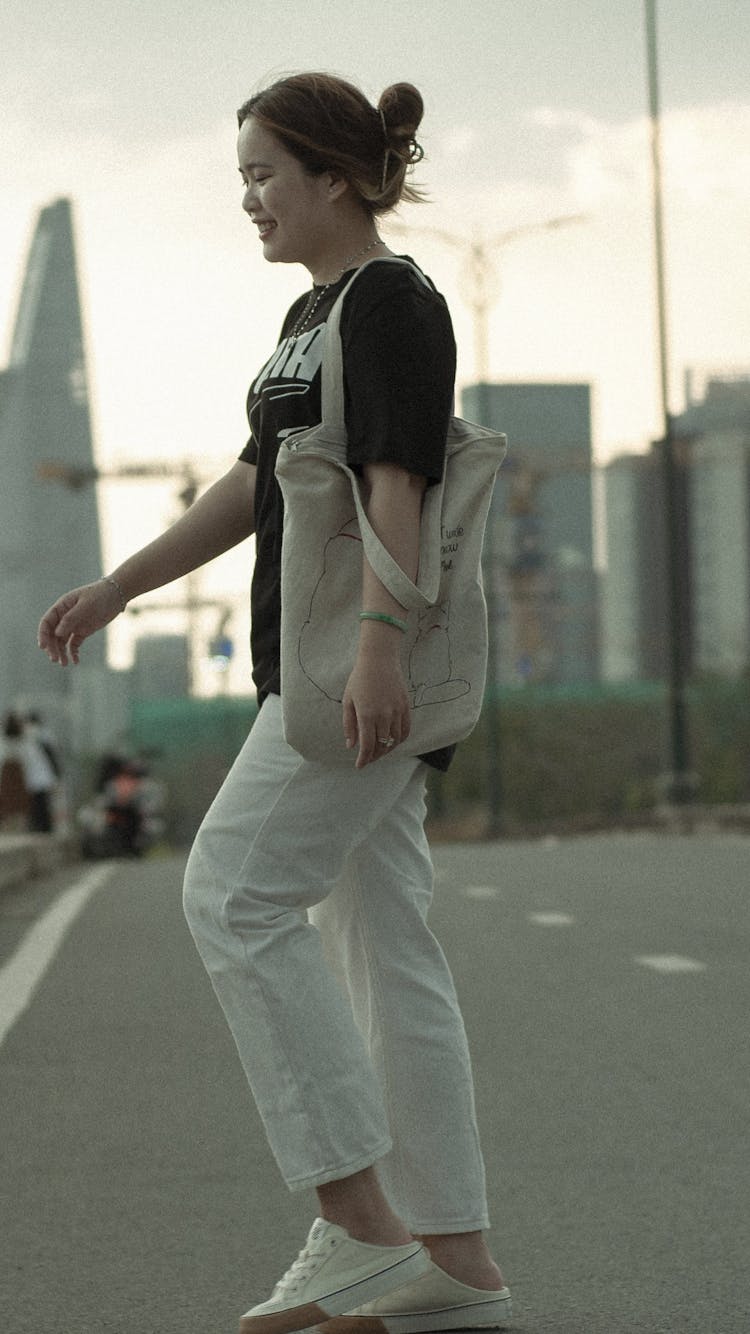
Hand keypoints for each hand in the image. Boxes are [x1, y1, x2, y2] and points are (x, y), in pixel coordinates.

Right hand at [38, 580, 122, 664]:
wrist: (116, 595)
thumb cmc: (100, 596)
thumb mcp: (86, 605)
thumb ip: (71, 618)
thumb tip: (57, 633)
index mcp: (61, 607)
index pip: (47, 622)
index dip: (42, 634)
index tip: (42, 647)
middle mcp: (65, 617)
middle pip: (53, 635)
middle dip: (52, 647)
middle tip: (55, 660)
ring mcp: (74, 624)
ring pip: (62, 641)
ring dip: (61, 652)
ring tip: (64, 664)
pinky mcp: (83, 631)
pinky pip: (74, 644)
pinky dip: (73, 653)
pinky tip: (75, 661)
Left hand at [342, 650, 410, 768]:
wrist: (379, 660)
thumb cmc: (359, 679)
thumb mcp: (348, 701)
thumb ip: (349, 724)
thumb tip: (351, 745)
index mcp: (367, 715)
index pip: (367, 745)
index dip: (363, 759)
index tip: (359, 765)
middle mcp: (383, 715)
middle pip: (381, 746)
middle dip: (374, 756)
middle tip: (367, 759)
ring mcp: (397, 711)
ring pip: (394, 740)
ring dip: (387, 750)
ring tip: (379, 752)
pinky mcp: (406, 707)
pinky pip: (405, 730)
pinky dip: (399, 740)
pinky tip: (393, 742)